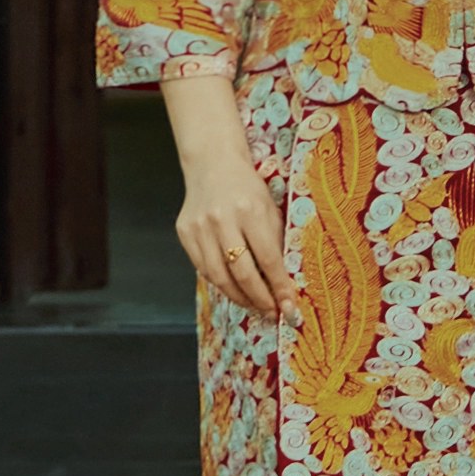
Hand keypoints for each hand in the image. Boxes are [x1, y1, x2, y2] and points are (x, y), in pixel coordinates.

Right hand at [161, 71, 294, 322]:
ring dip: (239, 297)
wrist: (212, 162)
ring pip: (219, 276)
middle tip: (271, 312)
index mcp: (249, 209)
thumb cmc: (247, 187)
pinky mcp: (184, 232)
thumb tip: (284, 284)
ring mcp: (200, 227)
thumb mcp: (269, 208)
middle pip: (242, 272)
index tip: (289, 308)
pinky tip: (233, 289)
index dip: (279, 287)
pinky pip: (203, 268)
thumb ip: (275, 242)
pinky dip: (220, 283)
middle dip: (260, 298)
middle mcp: (222, 219)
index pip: (268, 258)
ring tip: (254, 305)